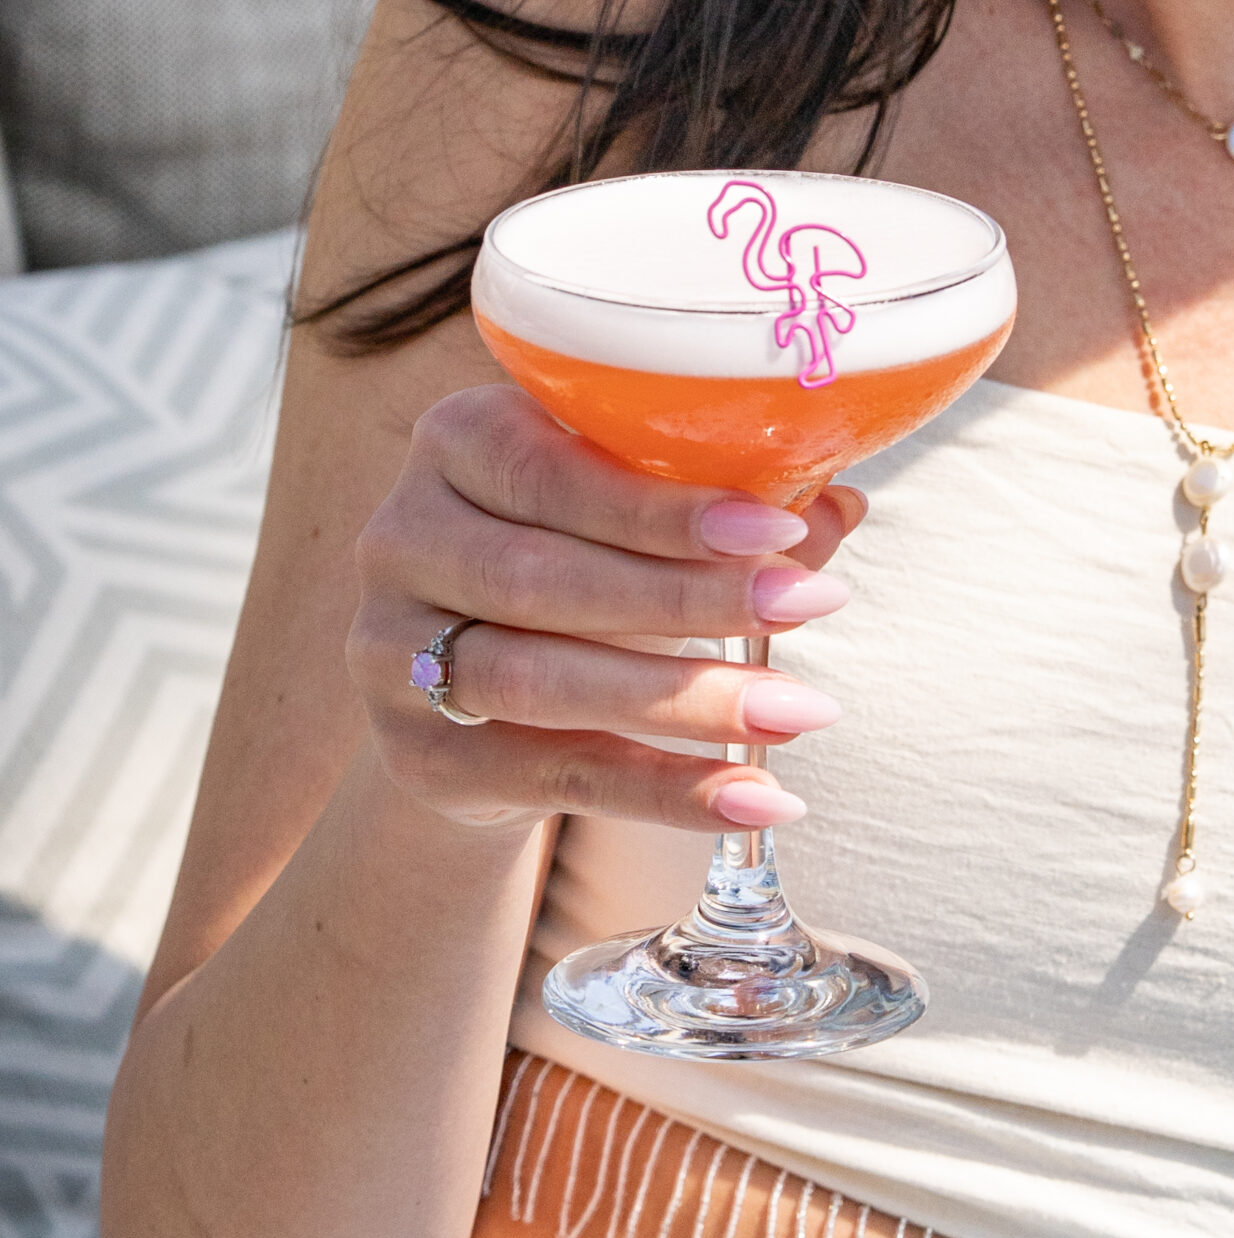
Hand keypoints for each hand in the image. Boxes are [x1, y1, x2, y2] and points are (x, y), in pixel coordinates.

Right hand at [349, 382, 865, 838]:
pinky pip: (555, 776)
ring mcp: (391, 653)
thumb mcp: (636, 518)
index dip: (665, 508)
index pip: (553, 471)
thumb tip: (839, 505)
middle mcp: (402, 537)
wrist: (479, 695)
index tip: (779, 528)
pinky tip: (754, 798)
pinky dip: (664, 792)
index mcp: (455, 439)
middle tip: (812, 608)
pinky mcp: (419, 756)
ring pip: (542, 682)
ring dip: (684, 701)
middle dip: (692, 598)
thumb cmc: (579, 560)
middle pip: (546, 579)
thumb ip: (729, 509)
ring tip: (799, 708)